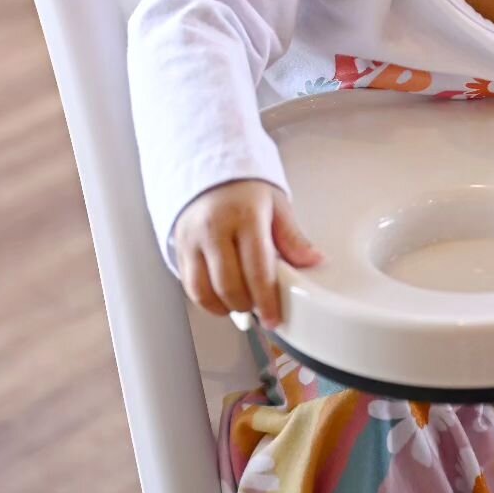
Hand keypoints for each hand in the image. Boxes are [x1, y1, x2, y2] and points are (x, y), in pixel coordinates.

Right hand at [173, 179, 322, 326]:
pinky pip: (189, 287)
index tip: (274, 318)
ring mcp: (192, 240)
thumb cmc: (245, 190)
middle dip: (247, 305)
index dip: (266, 300)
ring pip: (203, 291)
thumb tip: (314, 261)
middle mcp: (214, 229)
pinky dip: (207, 301)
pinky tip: (223, 298)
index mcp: (244, 217)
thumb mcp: (276, 205)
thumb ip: (293, 238)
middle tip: (261, 309)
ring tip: (242, 303)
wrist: (210, 174)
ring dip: (225, 307)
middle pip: (228, 285)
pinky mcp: (179, 249)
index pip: (257, 268)